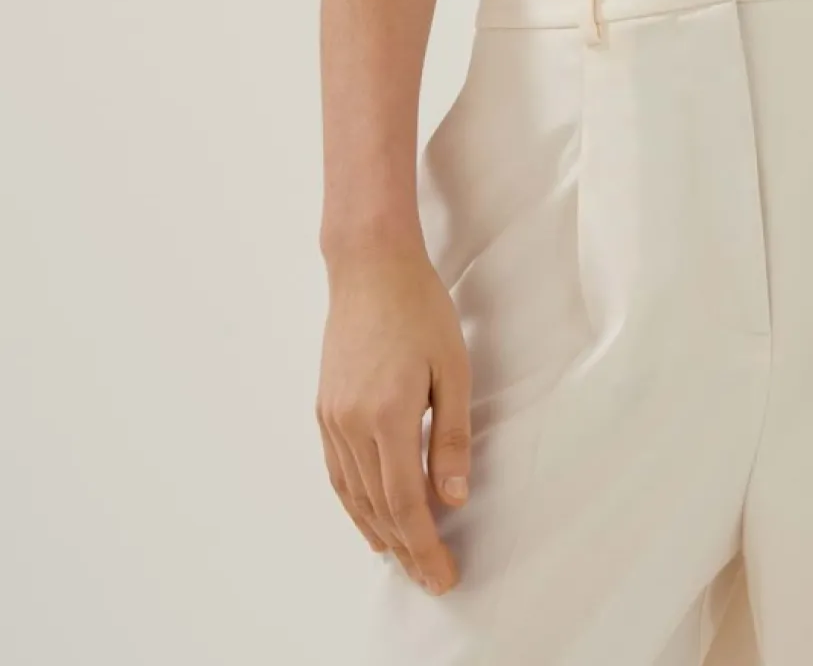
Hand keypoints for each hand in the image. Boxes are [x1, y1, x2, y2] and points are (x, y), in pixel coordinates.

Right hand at [315, 244, 472, 595]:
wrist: (370, 266)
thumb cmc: (419, 308)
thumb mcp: (454, 368)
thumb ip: (453, 436)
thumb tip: (454, 498)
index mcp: (389, 415)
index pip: (407, 502)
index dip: (425, 545)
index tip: (444, 574)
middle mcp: (352, 424)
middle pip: (379, 507)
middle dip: (407, 550)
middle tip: (432, 578)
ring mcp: (332, 418)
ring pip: (354, 496)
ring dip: (380, 533)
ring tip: (406, 559)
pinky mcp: (324, 409)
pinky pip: (338, 473)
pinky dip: (355, 504)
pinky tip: (370, 520)